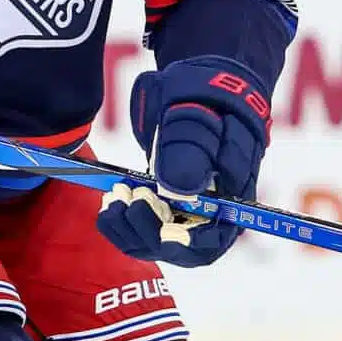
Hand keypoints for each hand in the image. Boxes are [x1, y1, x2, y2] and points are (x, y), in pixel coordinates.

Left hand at [97, 56, 272, 268]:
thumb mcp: (202, 121)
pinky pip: (138, 230)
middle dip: (148, 230)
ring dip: (129, 227)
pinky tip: (109, 203)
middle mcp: (208, 214)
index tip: (165, 234)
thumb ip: (194, 155)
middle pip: (179, 248)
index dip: (189, 244)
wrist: (195, 92)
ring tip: (114, 196)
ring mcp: (183, 213)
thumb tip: (180, 190)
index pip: (213, 240)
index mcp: (231, 198)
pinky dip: (119, 223)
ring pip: (154, 242)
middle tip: (130, 197)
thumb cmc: (209, 105)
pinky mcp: (160, 209)